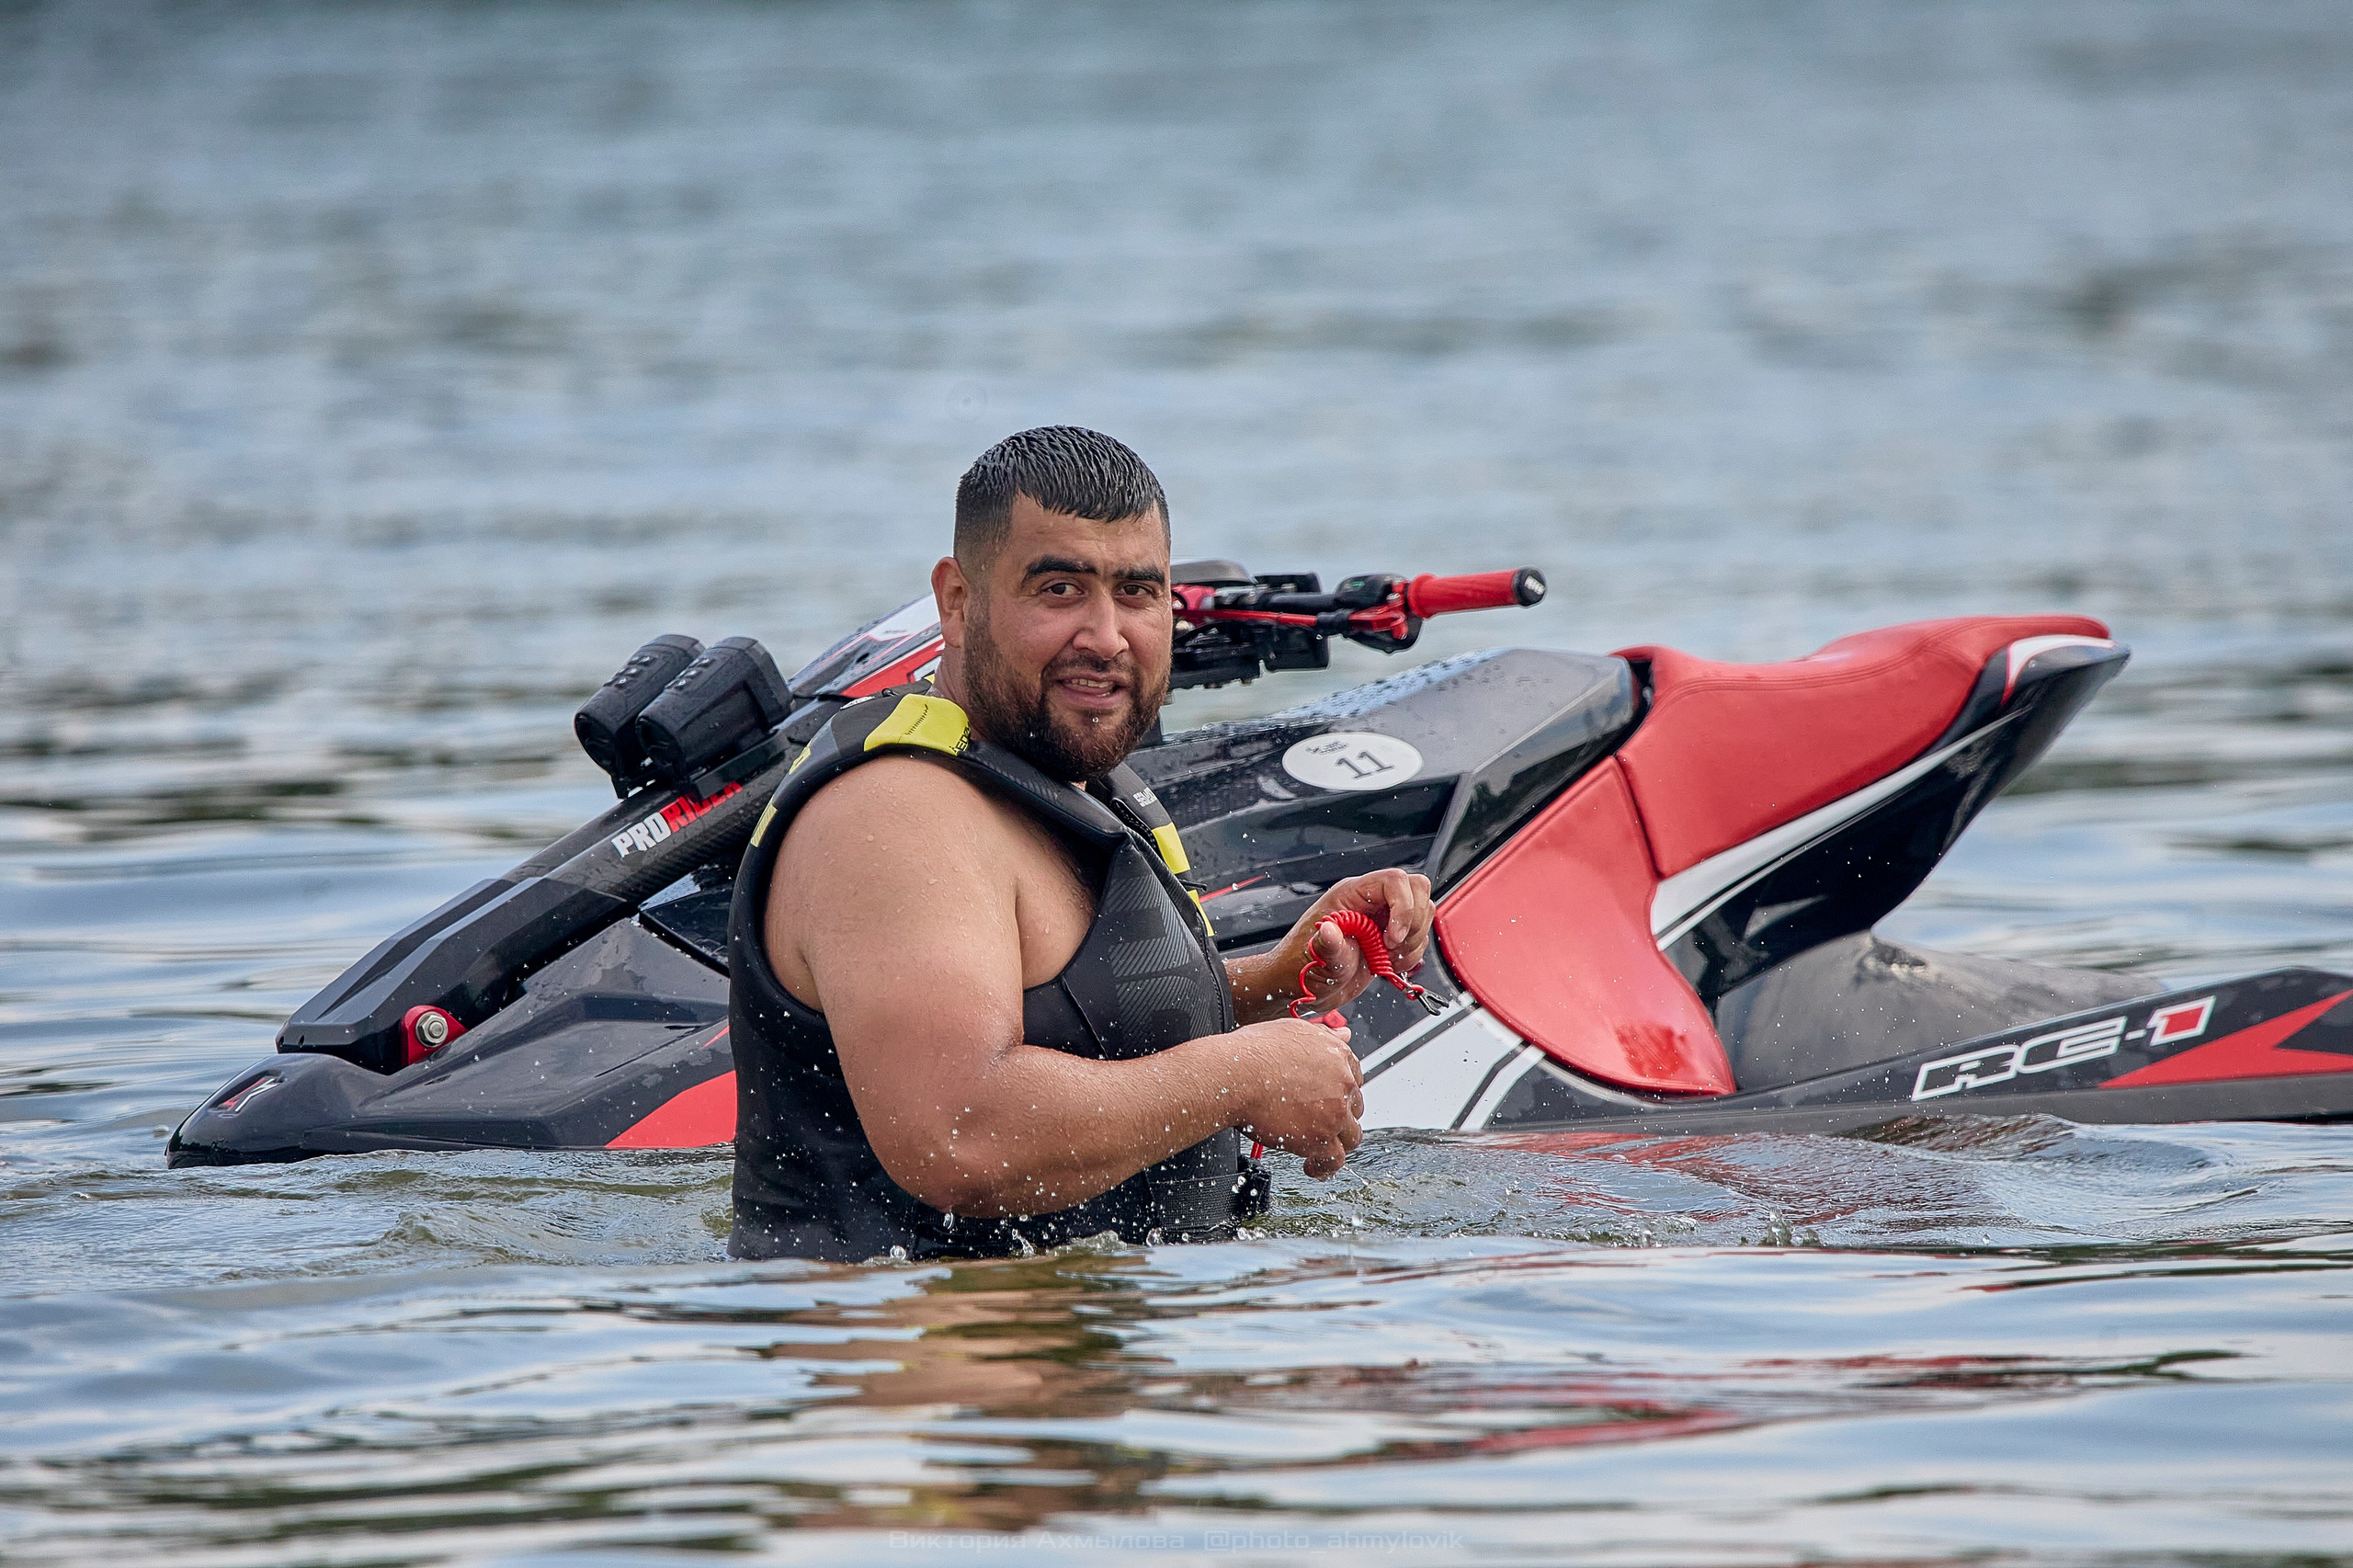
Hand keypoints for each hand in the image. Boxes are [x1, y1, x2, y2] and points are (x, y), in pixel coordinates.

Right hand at [1231, 1016, 1362, 1178]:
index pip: (1355, 1078)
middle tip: (1319, 1122)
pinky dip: (1324, 1166)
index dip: (1341, 1092)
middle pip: (1354, 1107)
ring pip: (1350, 1136)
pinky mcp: (1319, 1137)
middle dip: (1339, 1116)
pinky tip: (1312, 1165)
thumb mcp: (1293, 1031)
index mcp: (1336, 1055)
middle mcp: (1341, 1082)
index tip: (1330, 1099)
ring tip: (1318, 1148)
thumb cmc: (1252, 1053)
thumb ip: (1323, 1036)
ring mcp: (1333, 1111)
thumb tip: (1344, 1034)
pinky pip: (1334, 1159)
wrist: (1234, 1075)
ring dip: (1336, 1142)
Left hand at [1284, 868, 1435, 1014]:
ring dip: (1413, 942)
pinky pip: (1418, 937)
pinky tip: (1389, 964)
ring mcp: (1382, 919)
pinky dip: (1411, 955)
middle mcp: (1370, 902)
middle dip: (1413, 923)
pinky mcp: (1390, 938)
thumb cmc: (1301, 966)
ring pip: (1422, 913)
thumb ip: (1326, 945)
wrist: (1305, 987)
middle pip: (1416, 890)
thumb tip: (1329, 931)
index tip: (1392, 937)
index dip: (1403, 907)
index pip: (1394, 881)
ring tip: (1387, 958)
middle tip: (1392, 947)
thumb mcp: (1315, 958)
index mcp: (1350, 895)